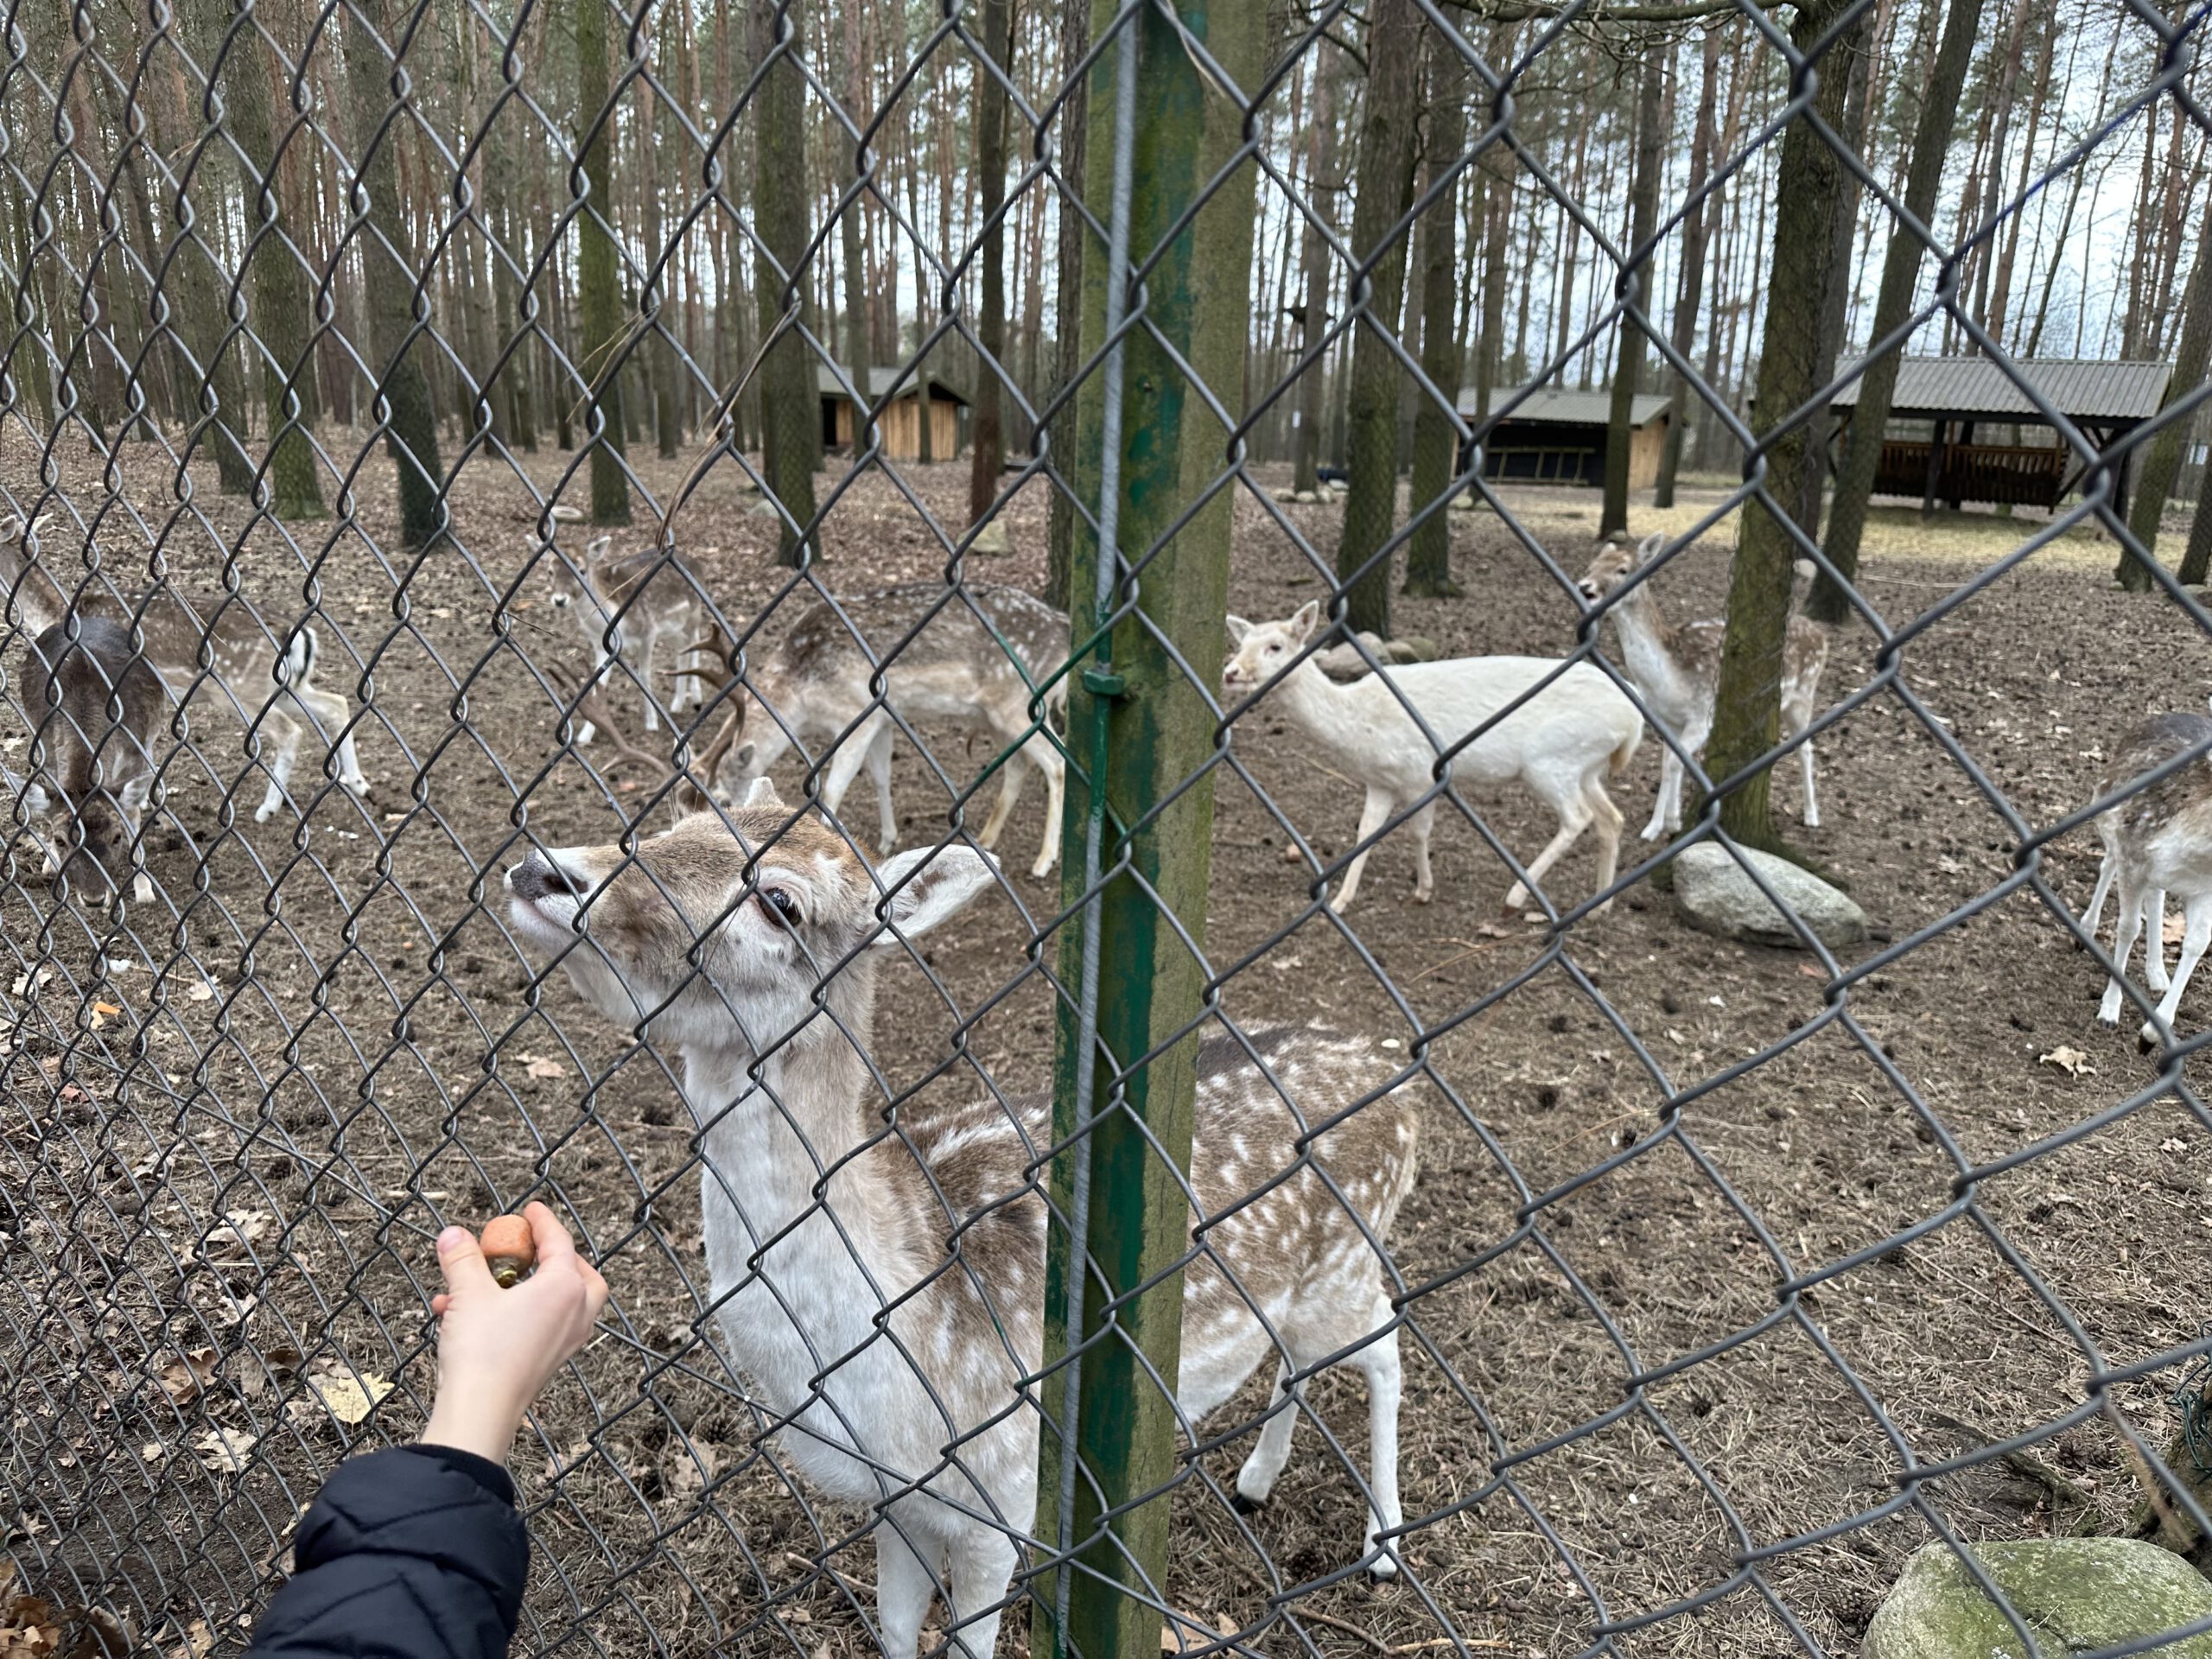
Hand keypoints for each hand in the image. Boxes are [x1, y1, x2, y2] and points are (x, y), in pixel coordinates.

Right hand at [422, 1201, 609, 1463]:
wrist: (480, 1411)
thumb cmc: (482, 1351)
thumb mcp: (468, 1293)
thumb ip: (462, 1259)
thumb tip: (452, 1235)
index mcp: (565, 1288)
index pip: (559, 1242)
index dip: (543, 1221)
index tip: (531, 1210)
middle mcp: (576, 1314)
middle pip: (581, 1276)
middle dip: (558, 1260)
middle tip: (533, 1252)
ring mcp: (566, 1342)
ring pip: (561, 1304)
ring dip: (528, 1290)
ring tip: (485, 1284)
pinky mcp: (550, 1363)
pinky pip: (539, 1328)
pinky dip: (514, 1316)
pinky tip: (466, 1317)